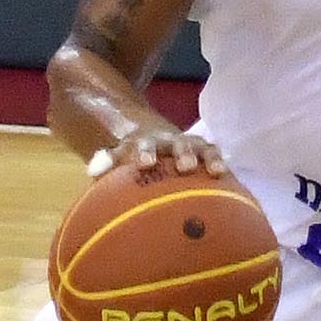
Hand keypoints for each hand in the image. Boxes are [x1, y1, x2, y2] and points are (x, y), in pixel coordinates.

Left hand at [88, 127, 227, 178]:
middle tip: (185, 167)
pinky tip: (228, 178)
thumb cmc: (135, 160)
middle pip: (178, 144)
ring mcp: (190, 146)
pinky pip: (215, 156)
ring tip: (216, 171)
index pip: (145, 145)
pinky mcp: (206, 153)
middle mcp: (170, 142)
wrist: (153, 143)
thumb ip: (107, 162)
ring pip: (201, 148)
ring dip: (208, 158)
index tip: (145, 163)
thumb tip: (93, 170)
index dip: (146, 152)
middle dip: (183, 154)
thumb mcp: (118, 158)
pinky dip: (221, 164)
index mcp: (146, 144)